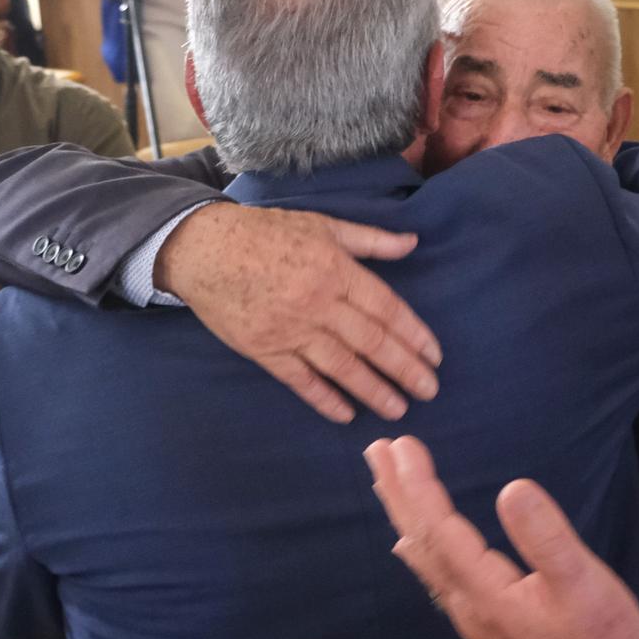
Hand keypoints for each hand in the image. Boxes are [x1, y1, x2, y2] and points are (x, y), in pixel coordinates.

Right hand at [161, 204, 440, 423]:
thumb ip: (370, 240)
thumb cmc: (268, 233)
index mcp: (336, 270)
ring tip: (397, 408)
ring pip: (341, 366)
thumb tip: (413, 242)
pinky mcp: (264, 350)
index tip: (434, 356)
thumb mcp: (323, 224)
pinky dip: (323, 398)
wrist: (204, 249)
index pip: (386, 308)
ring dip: (372, 390)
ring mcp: (290, 330)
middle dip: (404, 369)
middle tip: (429, 391)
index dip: (414, 334)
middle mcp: (318, 303)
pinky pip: (300, 379)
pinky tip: (345, 414)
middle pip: (371, 342)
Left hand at [365, 436, 638, 638]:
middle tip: (375, 451)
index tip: (400, 445)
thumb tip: (512, 489)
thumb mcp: (584, 584)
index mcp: (486, 592)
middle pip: (421, 542)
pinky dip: (422, 545)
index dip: (419, 486)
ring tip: (387, 484)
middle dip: (399, 495)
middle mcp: (468, 606)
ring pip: (427, 558)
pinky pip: (438, 574)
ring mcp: (475, 619)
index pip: (439, 529)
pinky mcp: (487, 624)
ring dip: (406, 516)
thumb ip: (546, 537)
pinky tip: (417, 543)